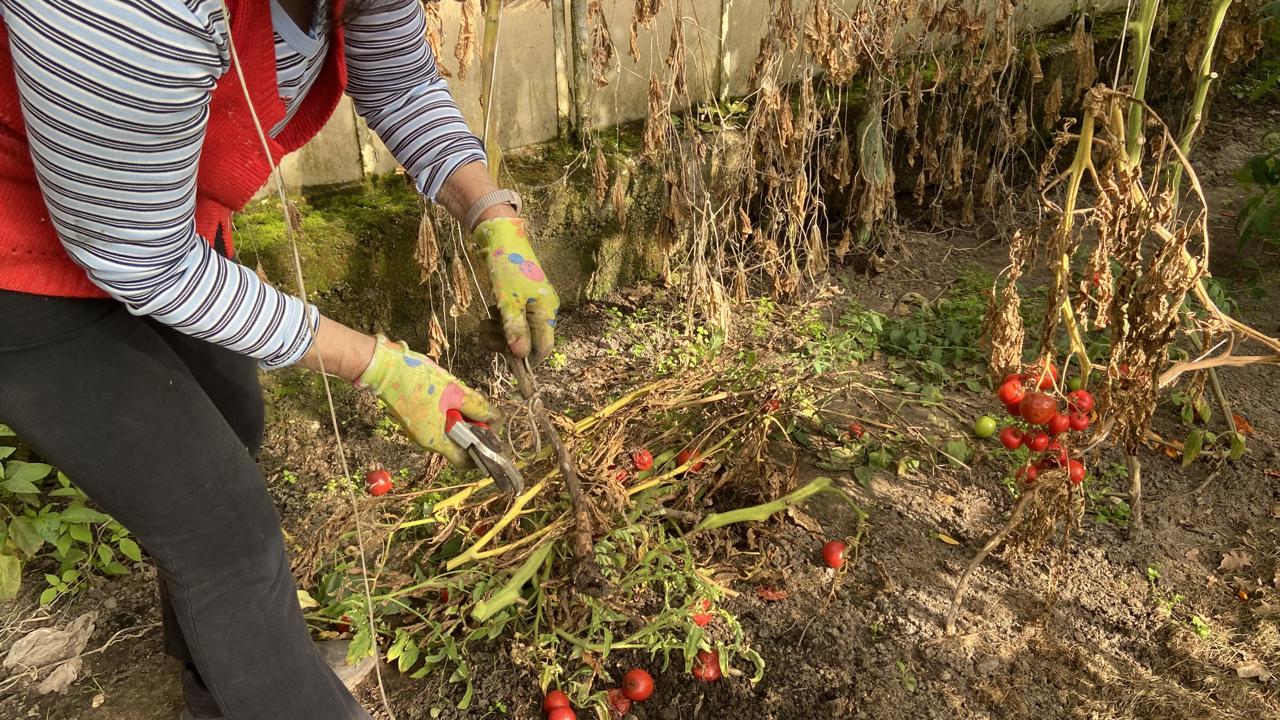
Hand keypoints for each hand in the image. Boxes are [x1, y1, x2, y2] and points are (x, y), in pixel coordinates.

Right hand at [357, 335, 496, 465]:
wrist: (383, 367)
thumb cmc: (416, 380)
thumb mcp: (454, 392)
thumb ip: (477, 407)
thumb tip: (495, 418)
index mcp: (435, 441)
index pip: (464, 460)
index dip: (482, 450)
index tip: (493, 435)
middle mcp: (426, 440)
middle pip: (459, 442)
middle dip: (474, 427)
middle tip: (483, 407)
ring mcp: (419, 429)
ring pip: (450, 429)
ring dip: (462, 416)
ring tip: (466, 396)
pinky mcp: (415, 418)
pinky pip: (439, 420)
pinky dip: (450, 411)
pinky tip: (452, 393)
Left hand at [474, 218, 559, 363]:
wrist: (502, 238)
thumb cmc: (508, 268)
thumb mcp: (509, 302)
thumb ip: (516, 329)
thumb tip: (521, 356)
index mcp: (546, 312)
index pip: (544, 348)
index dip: (527, 360)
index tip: (507, 363)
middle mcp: (544, 311)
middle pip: (530, 341)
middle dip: (507, 344)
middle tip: (486, 337)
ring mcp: (533, 305)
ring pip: (519, 331)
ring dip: (500, 333)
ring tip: (482, 325)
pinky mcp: (522, 299)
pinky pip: (513, 319)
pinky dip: (500, 321)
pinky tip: (488, 315)